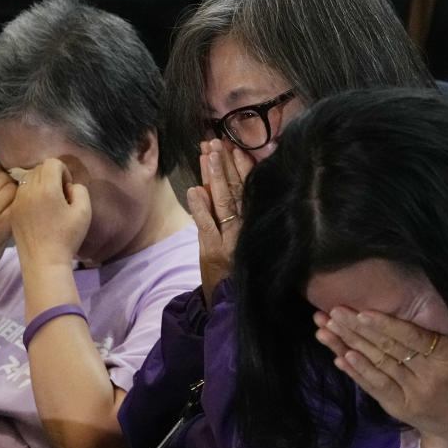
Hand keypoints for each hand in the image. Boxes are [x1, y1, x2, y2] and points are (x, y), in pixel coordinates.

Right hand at [0, 163, 16, 280]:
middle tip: (11, 194)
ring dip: (18, 193)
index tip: (0, 182)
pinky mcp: (2, 226)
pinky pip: (18, 204)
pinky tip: (20, 213)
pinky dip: (21, 206)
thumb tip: (0, 172)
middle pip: (1, 176)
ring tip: (16, 203)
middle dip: (9, 182)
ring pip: (12, 188)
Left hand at [10, 158, 90, 267]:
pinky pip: (20, 192)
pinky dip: (30, 195)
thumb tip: (69, 185)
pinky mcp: (12, 211)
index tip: (67, 189)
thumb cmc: (66, 238)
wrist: (43, 261)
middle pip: (39, 168)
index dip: (64, 171)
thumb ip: (80, 190)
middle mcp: (29, 191)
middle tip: (59, 196)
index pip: (52, 163)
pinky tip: (38, 212)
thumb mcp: (84, 212)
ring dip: (40, 184)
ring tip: (48, 203)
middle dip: (51, 176)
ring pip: (28, 179)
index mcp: (47, 188)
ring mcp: (18, 201)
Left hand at [187, 139, 254, 304]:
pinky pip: (207, 226)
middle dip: (226, 165)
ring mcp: (229, 240)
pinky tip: (195, 189)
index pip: (249, 191)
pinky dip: (200, 208)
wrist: (232, 305)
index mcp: (253, 224)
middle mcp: (245, 230)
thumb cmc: (238, 272)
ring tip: (208, 153)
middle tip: (216, 141)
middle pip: (236, 191)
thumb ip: (240, 218)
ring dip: (215, 177)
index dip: (242, 168)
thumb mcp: (245, 243)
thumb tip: (229, 187)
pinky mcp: (214, 253)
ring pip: (224, 203)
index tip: (236, 147)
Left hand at [314, 306, 447, 447]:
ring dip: (348, 347)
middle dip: (356, 330)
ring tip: (326, 329)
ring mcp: (411, 396)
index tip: (362, 312)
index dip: (385, 325)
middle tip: (333, 311)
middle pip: (386, 350)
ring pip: (376, 366)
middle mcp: (426, 378)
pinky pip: (375, 388)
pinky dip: (357, 373)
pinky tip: (340, 358)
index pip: (411, 339)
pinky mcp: (401, 409)